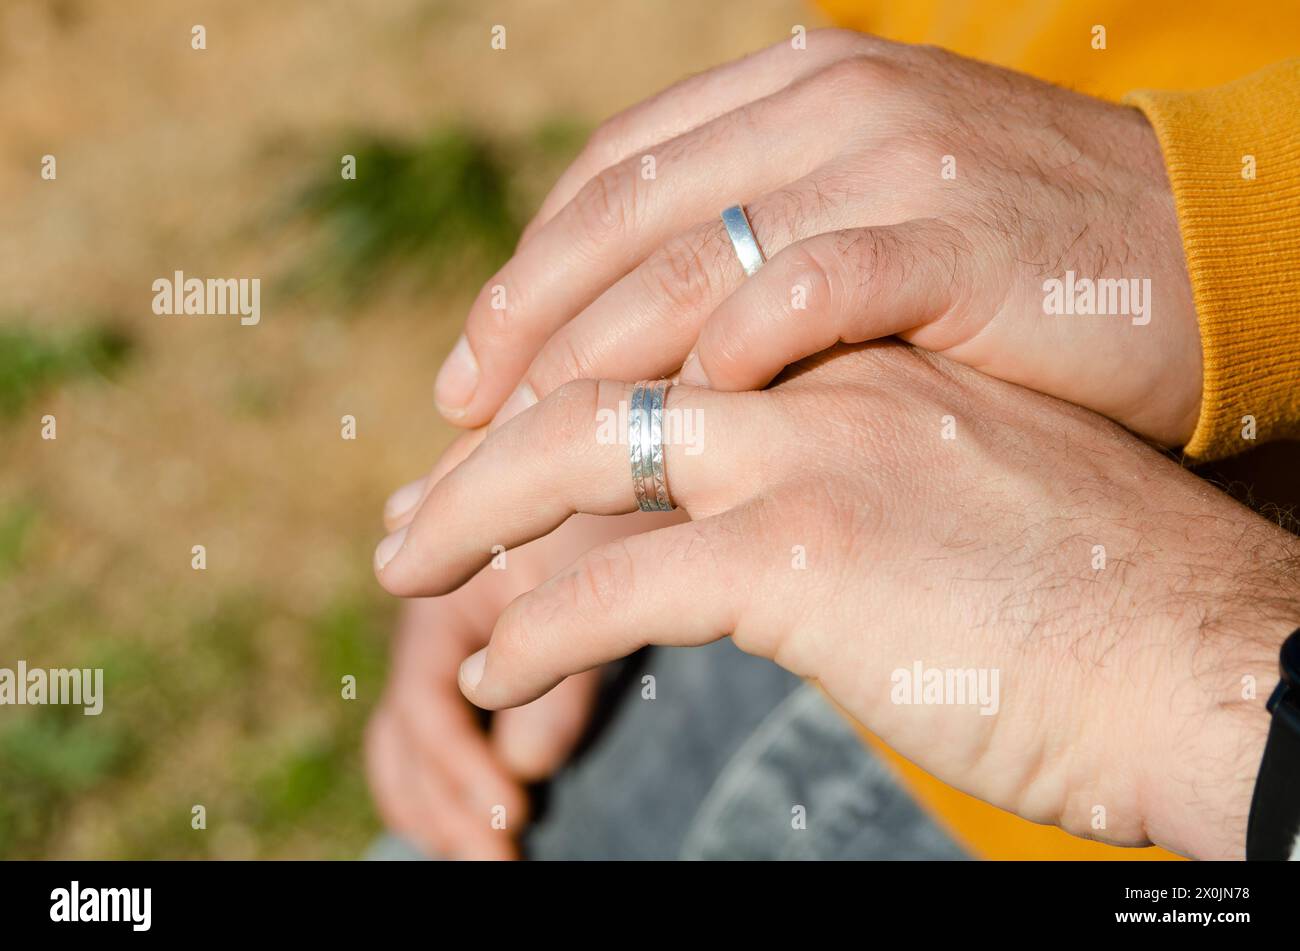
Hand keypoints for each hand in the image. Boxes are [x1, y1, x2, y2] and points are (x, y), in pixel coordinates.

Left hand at [381, 345, 1298, 857]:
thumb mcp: (958, 484)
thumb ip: (853, 464)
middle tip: (414, 510)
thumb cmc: (1094, 593)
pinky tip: (499, 671)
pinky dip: (538, 630)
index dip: (557, 389)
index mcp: (857, 346)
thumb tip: (769, 510)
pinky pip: (617, 582)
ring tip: (414, 571)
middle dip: (481, 449)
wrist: (1204, 653)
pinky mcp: (807, 549)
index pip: (660, 343)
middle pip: (597, 379)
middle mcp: (823, 374)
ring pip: (581, 456)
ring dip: (474, 521)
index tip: (494, 447)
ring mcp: (812, 450)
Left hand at [432, 29, 1199, 446]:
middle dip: (519, 336)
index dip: (526, 280)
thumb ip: (768, 263)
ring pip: (684, 267)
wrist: (1212, 257)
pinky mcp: (960, 245)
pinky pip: (807, 299)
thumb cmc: (1027, 275)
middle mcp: (832, 110)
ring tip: (514, 472)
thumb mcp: (879, 233)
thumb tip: (657, 349)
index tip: (468, 378)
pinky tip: (660, 449)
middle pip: (620, 224)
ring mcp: (894, 170)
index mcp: (800, 96)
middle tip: (449, 435)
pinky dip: (723, 366)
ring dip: (579, 377)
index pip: (615, 181)